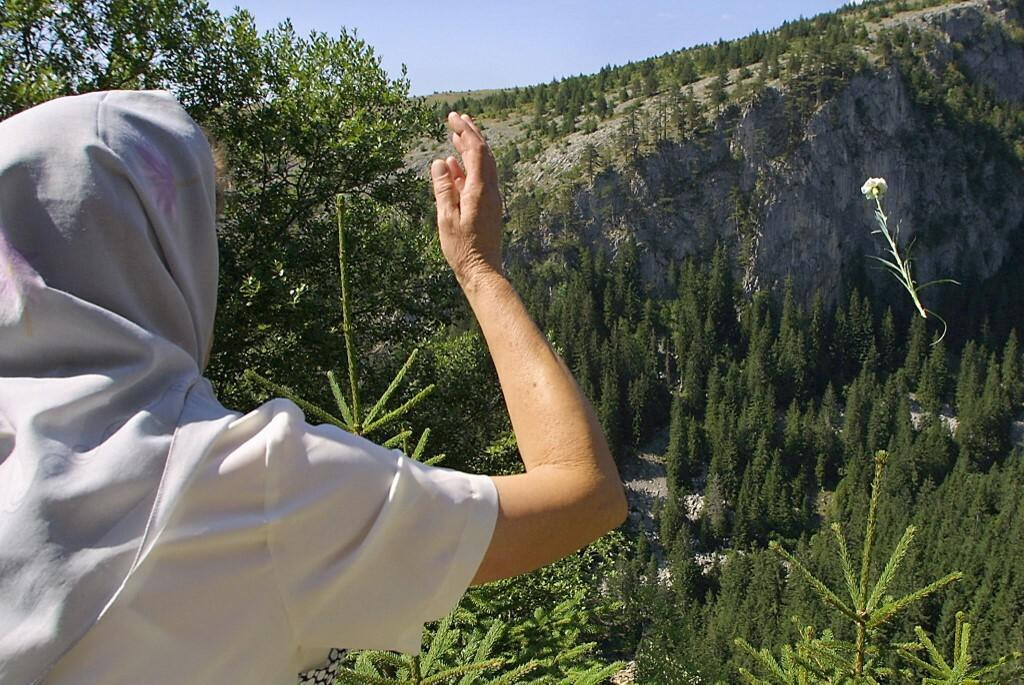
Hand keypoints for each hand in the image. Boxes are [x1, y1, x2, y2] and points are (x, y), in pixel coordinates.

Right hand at [430, 112, 502, 284]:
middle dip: (471, 133)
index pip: (475, 151)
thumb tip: (440, 162)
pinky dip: (469, 167)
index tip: (452, 117)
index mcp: (480, 190)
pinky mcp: (489, 207)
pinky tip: (456, 165)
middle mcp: (490, 191)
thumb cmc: (462, 249)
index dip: (464, 131)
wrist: (482, 271)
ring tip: (457, 135)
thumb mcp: (446, 219)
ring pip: (484, 165)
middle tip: (458, 118)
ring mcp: (491, 199)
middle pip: (484, 154)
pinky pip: (481, 179)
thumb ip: (443, 189)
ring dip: (472, 148)